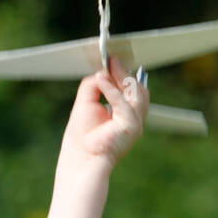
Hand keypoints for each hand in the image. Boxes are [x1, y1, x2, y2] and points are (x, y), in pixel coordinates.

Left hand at [60, 54, 148, 170]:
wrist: (81, 159)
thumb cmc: (82, 137)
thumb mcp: (86, 103)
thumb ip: (94, 85)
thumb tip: (101, 72)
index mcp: (126, 113)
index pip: (131, 88)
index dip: (123, 73)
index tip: (112, 59)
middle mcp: (134, 117)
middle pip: (136, 88)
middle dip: (123, 72)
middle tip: (111, 60)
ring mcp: (136, 122)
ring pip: (135, 92)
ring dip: (119, 77)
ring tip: (106, 68)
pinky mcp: (131, 126)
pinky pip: (124, 103)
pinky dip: (111, 89)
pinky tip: (101, 79)